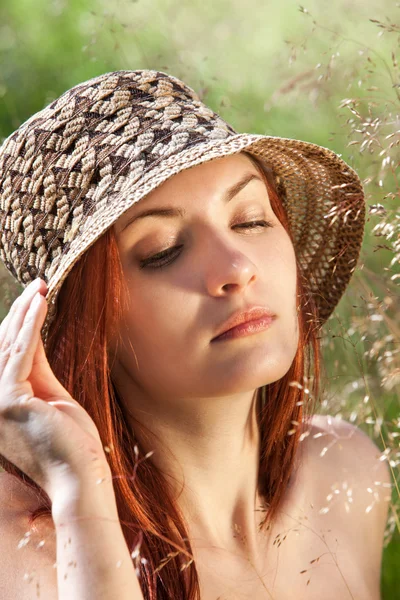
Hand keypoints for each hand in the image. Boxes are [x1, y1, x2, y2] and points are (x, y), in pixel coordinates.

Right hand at [0, 278, 109, 507]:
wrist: (81, 478)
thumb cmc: (73, 444)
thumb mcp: (52, 398)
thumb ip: (38, 368)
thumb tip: (34, 337)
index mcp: (1, 404)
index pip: (5, 355)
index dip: (18, 324)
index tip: (33, 298)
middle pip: (2, 346)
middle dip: (19, 312)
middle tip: (37, 284)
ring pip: (8, 345)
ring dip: (25, 312)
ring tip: (40, 287)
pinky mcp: (9, 400)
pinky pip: (21, 352)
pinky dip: (31, 324)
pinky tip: (41, 302)